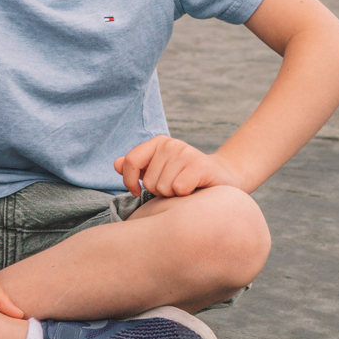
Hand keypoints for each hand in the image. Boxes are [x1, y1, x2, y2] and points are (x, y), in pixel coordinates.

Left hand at [115, 135, 242, 198]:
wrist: (223, 181)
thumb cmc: (186, 179)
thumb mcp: (160, 172)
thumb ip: (137, 168)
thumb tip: (115, 164)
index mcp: (158, 142)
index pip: (131, 161)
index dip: (129, 181)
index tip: (137, 191)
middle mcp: (171, 144)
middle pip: (149, 181)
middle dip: (160, 192)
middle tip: (175, 188)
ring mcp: (186, 153)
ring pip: (164, 187)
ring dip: (173, 195)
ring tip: (186, 189)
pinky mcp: (201, 166)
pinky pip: (179, 189)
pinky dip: (185, 196)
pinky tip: (195, 191)